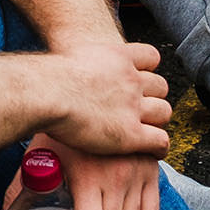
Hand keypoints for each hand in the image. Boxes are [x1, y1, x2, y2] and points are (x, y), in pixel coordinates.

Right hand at [48, 39, 170, 158]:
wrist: (45, 93)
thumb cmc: (46, 79)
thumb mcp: (71, 59)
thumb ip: (83, 66)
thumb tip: (70, 77)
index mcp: (119, 57)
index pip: (151, 57)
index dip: (147, 70)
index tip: (138, 80)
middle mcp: (131, 80)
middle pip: (160, 86)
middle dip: (153, 97)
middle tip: (140, 110)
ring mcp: (133, 107)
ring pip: (164, 113)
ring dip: (157, 122)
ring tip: (146, 131)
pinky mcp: (130, 134)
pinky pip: (160, 141)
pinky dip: (159, 148)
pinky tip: (151, 152)